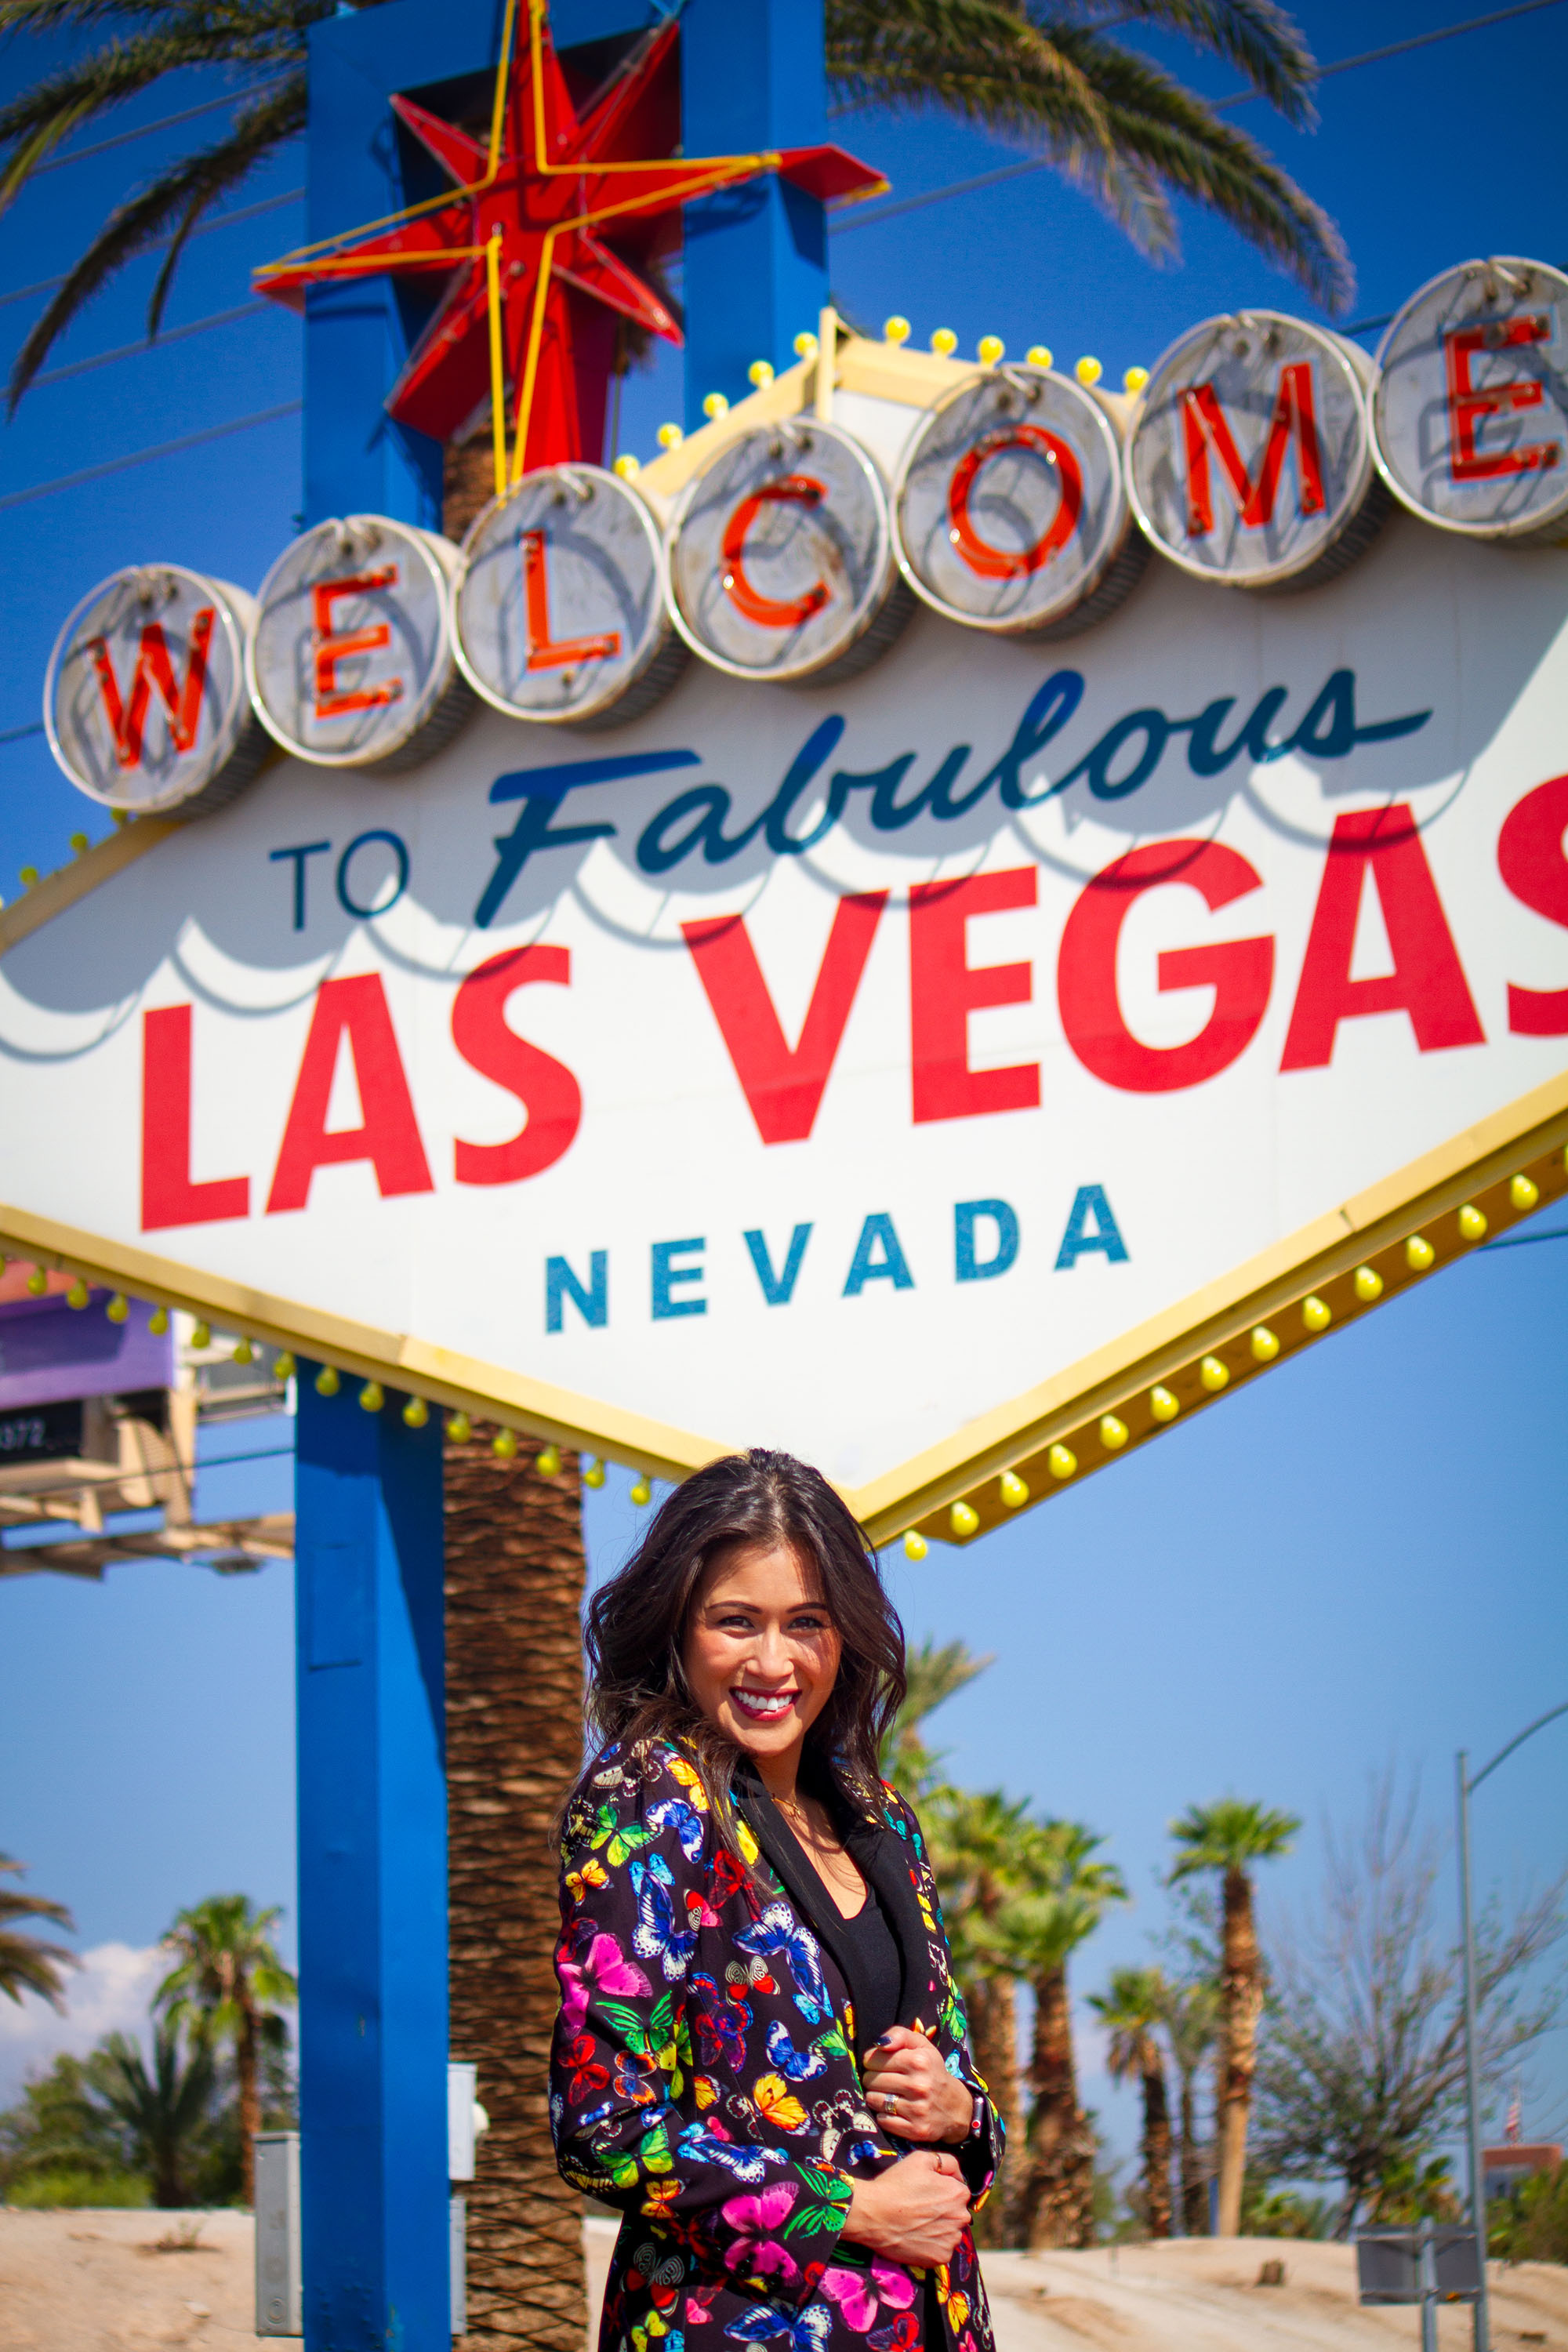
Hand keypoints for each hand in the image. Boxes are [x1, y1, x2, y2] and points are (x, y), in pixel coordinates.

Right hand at [840, 2152, 970, 2265]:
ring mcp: (951, 2240)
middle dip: (943, 2211)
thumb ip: (946, 2162)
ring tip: (917, 2223)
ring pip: (950, 2233)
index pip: (958, 2192)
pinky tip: (916, 2237)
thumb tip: (958, 2175)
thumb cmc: (896, 2184)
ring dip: (939, 2229)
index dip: (942, 2191)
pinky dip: (931, 2246)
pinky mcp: (940, 2258)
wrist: (873, 2214)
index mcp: (959, 2193)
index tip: (925, 2193)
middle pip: (956, 2214)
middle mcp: (961, 2218)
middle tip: (920, 2209)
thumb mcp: (920, 2159)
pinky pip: (941, 2250)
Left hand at [862, 2027, 973, 2144]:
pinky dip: (884, 2115)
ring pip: (874, 2100)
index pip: (874, 2059)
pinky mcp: (916, 2130)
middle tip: (883, 2080)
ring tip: (886, 2094)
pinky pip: (883, 2120)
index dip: (872, 2061)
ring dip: (875, 2097)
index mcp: (919, 2061)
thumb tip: (879, 2043)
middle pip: (871, 2080)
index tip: (878, 2064)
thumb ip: (899, 2034)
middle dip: (872, 2079)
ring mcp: (918, 2110)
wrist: (956, 2107)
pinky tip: (894, 2110)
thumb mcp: (921, 2046)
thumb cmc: (931, 2071)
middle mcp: (920, 2085)